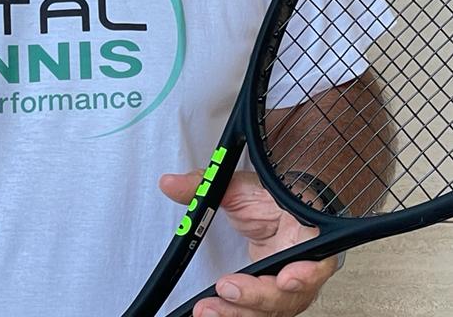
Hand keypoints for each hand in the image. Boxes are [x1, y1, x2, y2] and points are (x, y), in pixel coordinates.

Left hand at [159, 170, 337, 316]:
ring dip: (240, 313)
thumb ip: (206, 186)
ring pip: (273, 311)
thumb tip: (169, 184)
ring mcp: (290, 288)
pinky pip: (257, 313)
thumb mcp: (239, 186)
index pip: (317, 260)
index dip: (305, 275)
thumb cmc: (269, 198)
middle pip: (289, 296)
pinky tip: (214, 313)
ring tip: (208, 310)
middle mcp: (304, 268)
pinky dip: (236, 315)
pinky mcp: (272, 298)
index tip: (285, 279)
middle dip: (256, 298)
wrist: (278, 211)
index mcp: (307, 234)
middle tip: (226, 290)